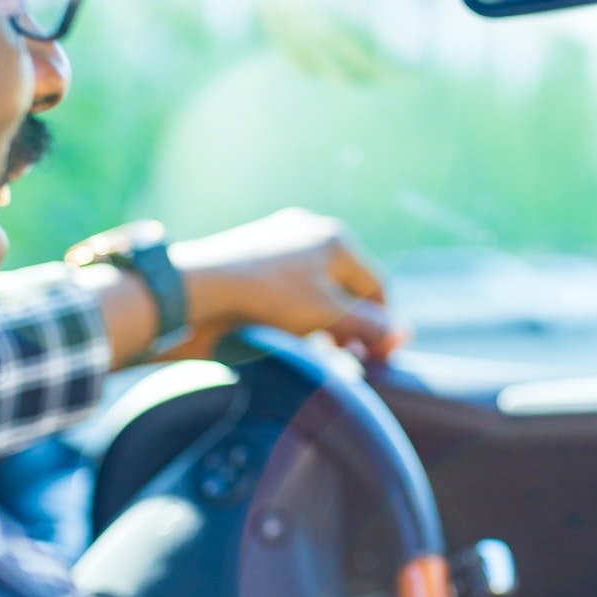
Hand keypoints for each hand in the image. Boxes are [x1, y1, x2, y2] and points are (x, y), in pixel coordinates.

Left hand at [166, 209, 407, 361]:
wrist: (194, 292)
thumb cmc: (267, 299)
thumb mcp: (326, 315)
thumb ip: (367, 324)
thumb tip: (402, 333)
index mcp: (336, 239)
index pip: (377, 287)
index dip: (384, 326)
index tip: (381, 359)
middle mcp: (309, 233)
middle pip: (346, 289)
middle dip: (352, 328)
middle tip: (352, 363)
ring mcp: (277, 246)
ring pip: (315, 292)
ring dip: (324, 327)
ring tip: (321, 358)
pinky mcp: (249, 262)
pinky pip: (287, 293)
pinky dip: (295, 318)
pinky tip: (289, 342)